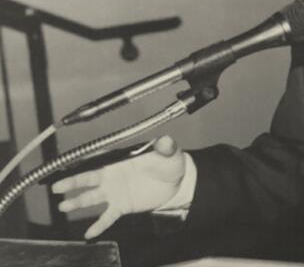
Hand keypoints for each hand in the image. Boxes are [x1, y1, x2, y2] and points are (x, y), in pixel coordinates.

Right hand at [52, 136, 186, 238]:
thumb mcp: (169, 153)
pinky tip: (89, 234)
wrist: (176, 183)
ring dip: (78, 202)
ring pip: (92, 197)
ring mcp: (115, 191)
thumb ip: (165, 147)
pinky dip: (99, 225)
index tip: (68, 162)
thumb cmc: (169, 163)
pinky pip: (107, 217)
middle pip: (88, 178)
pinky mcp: (121, 206)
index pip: (99, 158)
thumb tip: (165, 140)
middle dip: (72, 181)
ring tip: (64, 206)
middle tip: (56, 186)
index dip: (84, 159)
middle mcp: (113, 175)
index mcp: (120, 159)